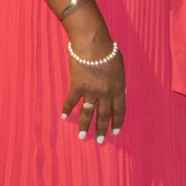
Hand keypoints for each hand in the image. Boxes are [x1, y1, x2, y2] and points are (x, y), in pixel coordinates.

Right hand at [62, 20, 124, 142]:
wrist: (94, 44)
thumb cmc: (110, 52)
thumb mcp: (121, 68)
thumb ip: (119, 82)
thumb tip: (120, 93)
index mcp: (119, 88)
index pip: (120, 110)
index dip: (117, 122)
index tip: (115, 132)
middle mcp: (106, 92)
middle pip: (104, 115)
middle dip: (101, 129)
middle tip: (99, 141)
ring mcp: (91, 91)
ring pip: (88, 113)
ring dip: (85, 126)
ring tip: (82, 137)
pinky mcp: (77, 87)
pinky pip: (72, 101)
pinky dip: (67, 110)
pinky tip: (64, 118)